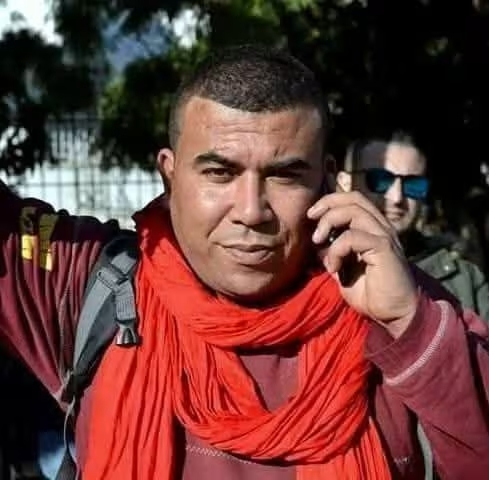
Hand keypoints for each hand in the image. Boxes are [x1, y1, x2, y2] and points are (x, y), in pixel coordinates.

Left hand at [307, 191, 417, 337]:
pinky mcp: (384, 248)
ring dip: (329, 222)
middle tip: (311, 219)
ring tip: (317, 243)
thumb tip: (316, 245)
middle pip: (353, 198)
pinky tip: (333, 267)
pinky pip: (353, 236)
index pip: (352, 199)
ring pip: (353, 211)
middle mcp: (380, 227)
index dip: (330, 201)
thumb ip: (332, 254)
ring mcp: (384, 236)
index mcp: (371, 229)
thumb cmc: (371, 293)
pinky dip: (336, 249)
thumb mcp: (343, 271)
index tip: (311, 216)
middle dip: (327, 203)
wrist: (395, 314)